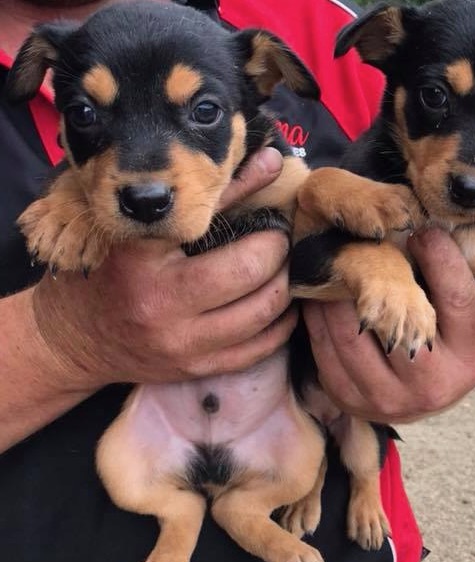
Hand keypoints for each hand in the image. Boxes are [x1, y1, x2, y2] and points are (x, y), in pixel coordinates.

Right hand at [30, 147, 295, 390]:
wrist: (74, 337)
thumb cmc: (107, 272)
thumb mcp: (137, 228)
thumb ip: (200, 196)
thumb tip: (269, 161)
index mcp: (141, 258)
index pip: (212, 220)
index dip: (257, 203)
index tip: (275, 192)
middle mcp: (161, 305)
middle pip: (249, 274)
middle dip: (278, 251)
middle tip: (280, 239)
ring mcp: (181, 345)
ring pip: (262, 315)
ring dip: (284, 287)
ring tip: (284, 269)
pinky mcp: (196, 369)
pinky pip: (257, 350)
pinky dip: (280, 326)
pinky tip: (281, 307)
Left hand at [302, 227, 474, 422]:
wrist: (420, 392)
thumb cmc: (444, 337)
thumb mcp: (464, 314)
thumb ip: (456, 279)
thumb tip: (428, 228)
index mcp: (472, 357)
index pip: (456, 299)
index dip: (440, 259)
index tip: (423, 231)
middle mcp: (434, 385)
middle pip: (396, 321)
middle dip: (375, 279)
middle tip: (360, 246)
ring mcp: (391, 400)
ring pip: (350, 337)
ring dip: (334, 297)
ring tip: (333, 270)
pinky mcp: (353, 402)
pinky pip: (326, 352)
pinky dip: (318, 320)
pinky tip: (318, 300)